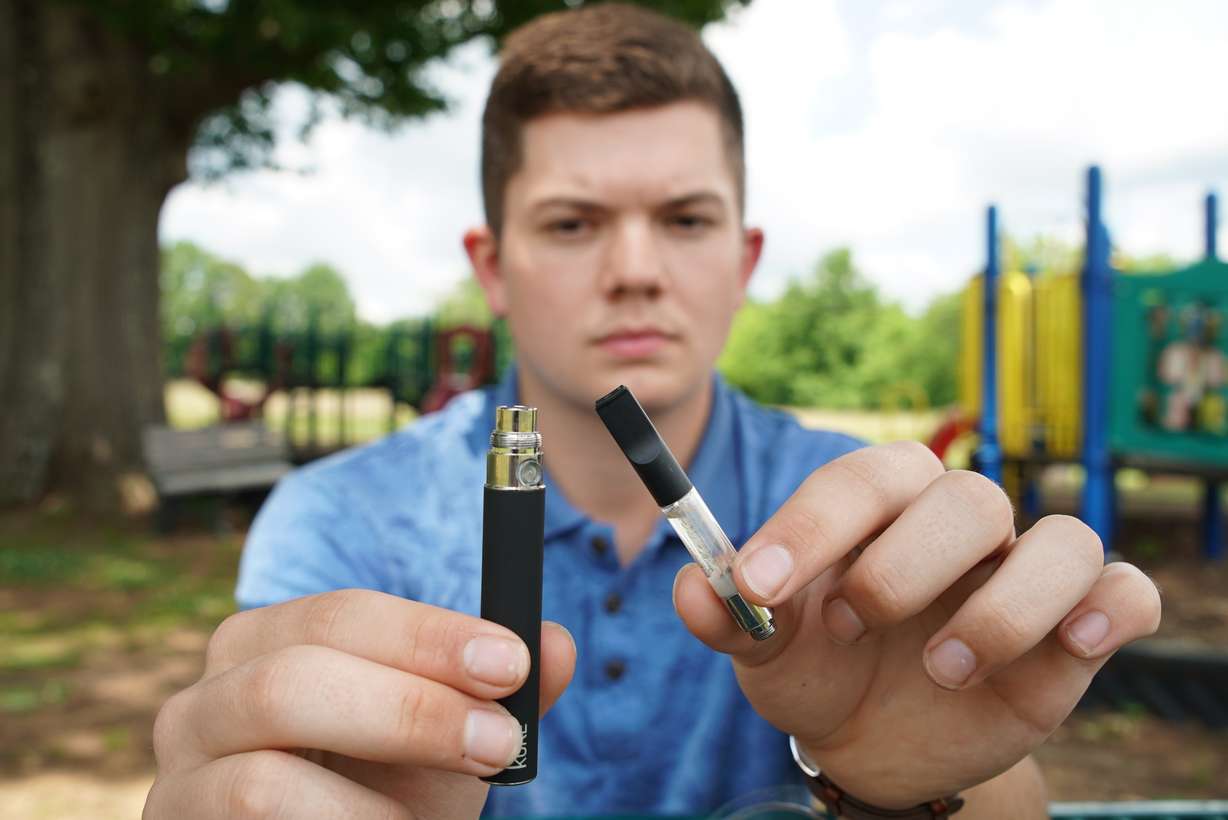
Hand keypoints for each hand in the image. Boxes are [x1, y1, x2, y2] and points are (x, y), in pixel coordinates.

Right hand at [144, 590, 575, 818]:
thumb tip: (555, 645)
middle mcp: (206, 699)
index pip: (344, 616)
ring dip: (370, 809)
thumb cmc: (380, 797)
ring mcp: (179, 779)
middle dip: (411, 711)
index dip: (429, 636)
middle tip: (500, 745)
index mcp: (271, 642)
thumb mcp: (446, 745)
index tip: (511, 664)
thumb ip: (500, 697)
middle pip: (293, 680)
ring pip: (261, 782)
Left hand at [673, 442, 1160, 808]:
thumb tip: (692, 587)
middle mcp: (956, 525)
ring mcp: (1021, 571)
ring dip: (1003, 606)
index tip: (759, 584)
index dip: (811, 525)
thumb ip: (729, 616)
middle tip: (848, 626)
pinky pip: (1124, 591)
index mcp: (878, 509)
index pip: (860, 480)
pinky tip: (1071, 648)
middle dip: (900, 566)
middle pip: (962, 497)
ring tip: (940, 668)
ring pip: (1061, 538)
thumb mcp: (766, 654)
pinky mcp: (1076, 629)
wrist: (872, 740)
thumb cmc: (818, 669)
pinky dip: (1107, 609)